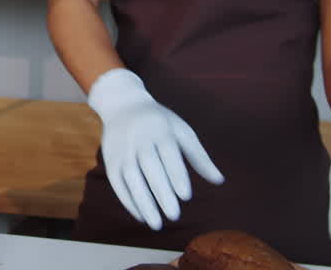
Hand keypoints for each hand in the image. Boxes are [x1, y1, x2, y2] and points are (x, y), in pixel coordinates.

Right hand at [89, 68, 223, 230]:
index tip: (186, 196)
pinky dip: (128, 201)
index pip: (168, 154)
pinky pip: (117, 183)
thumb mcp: (182, 132)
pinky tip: (141, 216)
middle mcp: (139, 139)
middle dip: (161, 192)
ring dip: (143, 202)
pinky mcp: (111, 160)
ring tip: (157, 224)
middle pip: (149, 167)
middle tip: (174, 216)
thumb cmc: (160, 122)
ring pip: (130, 178)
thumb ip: (199, 157)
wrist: (123, 105)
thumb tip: (219, 181)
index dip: (176, 175)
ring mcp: (122, 149)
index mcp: (160, 130)